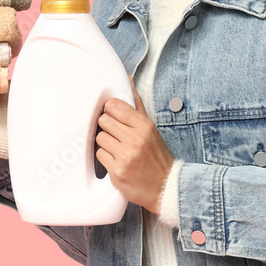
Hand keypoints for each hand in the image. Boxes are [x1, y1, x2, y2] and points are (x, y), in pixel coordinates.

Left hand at [95, 75, 174, 214]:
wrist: (165, 186)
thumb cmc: (156, 156)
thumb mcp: (150, 128)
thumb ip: (136, 104)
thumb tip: (127, 79)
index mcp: (144, 125)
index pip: (114, 106)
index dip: (110, 111)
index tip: (113, 116)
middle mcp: (135, 139)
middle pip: (104, 121)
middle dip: (108, 128)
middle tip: (116, 135)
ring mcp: (126, 155)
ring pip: (100, 138)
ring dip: (106, 143)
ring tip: (117, 149)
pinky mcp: (117, 170)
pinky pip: (100, 155)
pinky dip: (106, 158)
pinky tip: (116, 160)